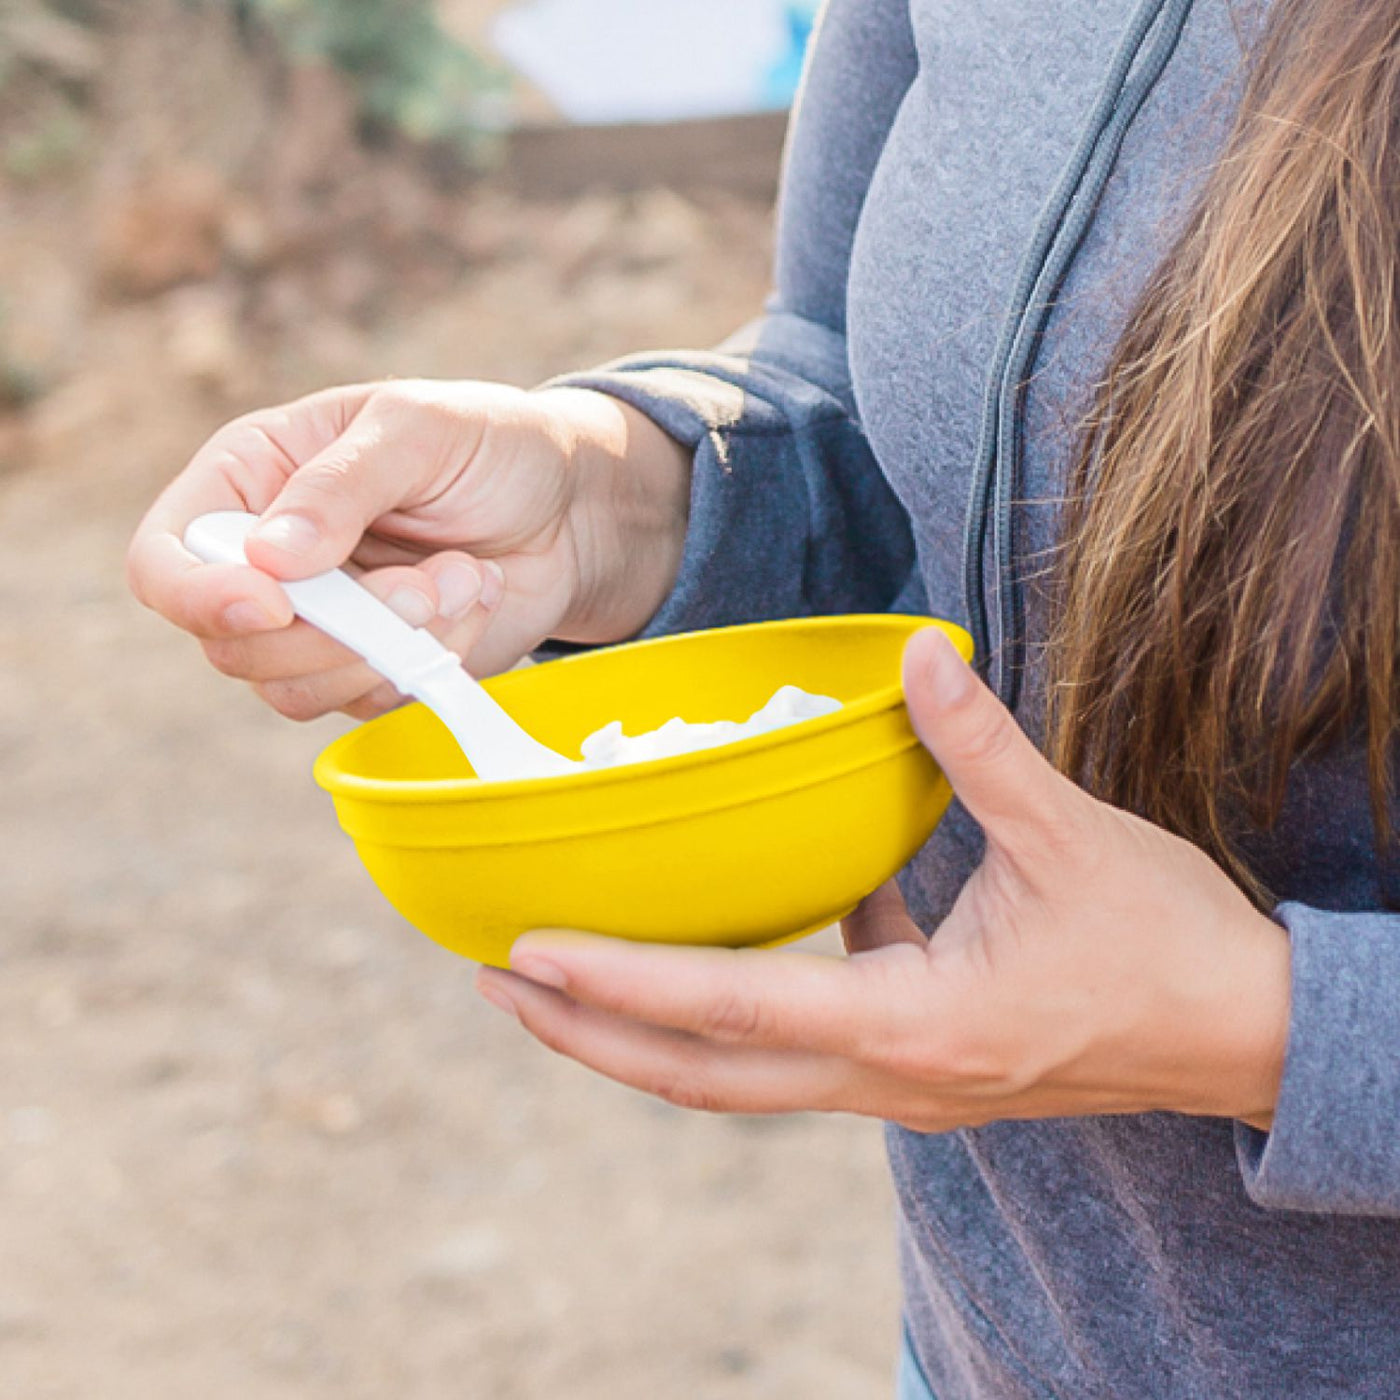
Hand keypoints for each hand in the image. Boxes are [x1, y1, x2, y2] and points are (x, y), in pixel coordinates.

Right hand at [128, 380, 689, 719]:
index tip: (270, 605)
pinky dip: (430, 660)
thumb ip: (341, 486)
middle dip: (336, 628)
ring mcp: (320, 626)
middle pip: (233, 645)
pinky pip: (371, 700)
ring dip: (390, 646)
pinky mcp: (374, 668)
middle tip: (425, 583)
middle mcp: (269, 562)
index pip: (165, 559)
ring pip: (297, 688)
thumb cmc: (488, 445)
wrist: (570, 507)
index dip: (198, 596)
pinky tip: (476, 599)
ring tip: (464, 578)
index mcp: (250, 481)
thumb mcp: (417, 430)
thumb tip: (269, 558)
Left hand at [477, 628, 1291, 1132]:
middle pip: (704, 1079)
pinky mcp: (917, 1074)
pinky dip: (730, 1019)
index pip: (735, 1012)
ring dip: (647, 1037)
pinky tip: (716, 957)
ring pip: (740, 1082)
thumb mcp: (1070, 834)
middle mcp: (888, 1081)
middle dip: (593, 1038)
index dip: (623, 986)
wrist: (1246, 1034)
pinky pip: (796, 1056)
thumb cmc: (1165, 947)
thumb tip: (920, 656)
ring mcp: (900, 1091)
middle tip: (499, 987)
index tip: (527, 958)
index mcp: (915, 1027)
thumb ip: (979, 749)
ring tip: (565, 988)